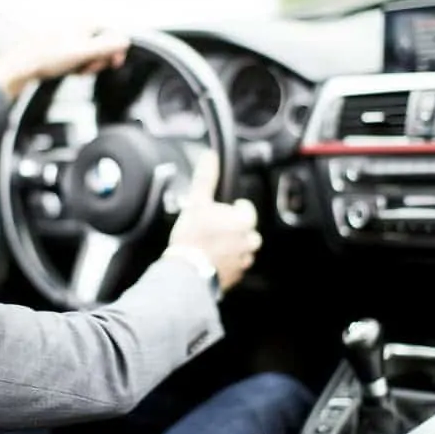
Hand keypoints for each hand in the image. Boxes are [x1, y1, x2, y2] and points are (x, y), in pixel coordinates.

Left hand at [0, 29, 129, 98]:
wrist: (22, 65)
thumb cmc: (48, 57)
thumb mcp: (82, 53)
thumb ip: (106, 47)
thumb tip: (126, 41)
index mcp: (84, 23)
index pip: (112, 34)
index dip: (115, 51)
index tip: (114, 64)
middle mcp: (78, 26)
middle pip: (102, 45)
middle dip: (98, 60)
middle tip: (87, 69)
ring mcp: (70, 37)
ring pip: (91, 53)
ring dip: (87, 65)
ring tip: (75, 70)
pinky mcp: (63, 47)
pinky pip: (79, 57)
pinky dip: (78, 66)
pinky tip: (69, 70)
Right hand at [167, 150, 261, 293]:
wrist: (185, 271)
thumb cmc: (192, 236)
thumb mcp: (197, 201)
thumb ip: (206, 178)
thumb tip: (209, 156)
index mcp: (244, 222)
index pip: (248, 210)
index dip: (235, 208)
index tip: (224, 210)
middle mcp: (248, 242)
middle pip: (247, 230)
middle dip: (234, 228)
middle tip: (215, 228)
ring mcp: (243, 261)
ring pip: (243, 250)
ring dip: (233, 246)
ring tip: (212, 245)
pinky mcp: (236, 277)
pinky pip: (236, 266)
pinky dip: (228, 263)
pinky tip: (212, 260)